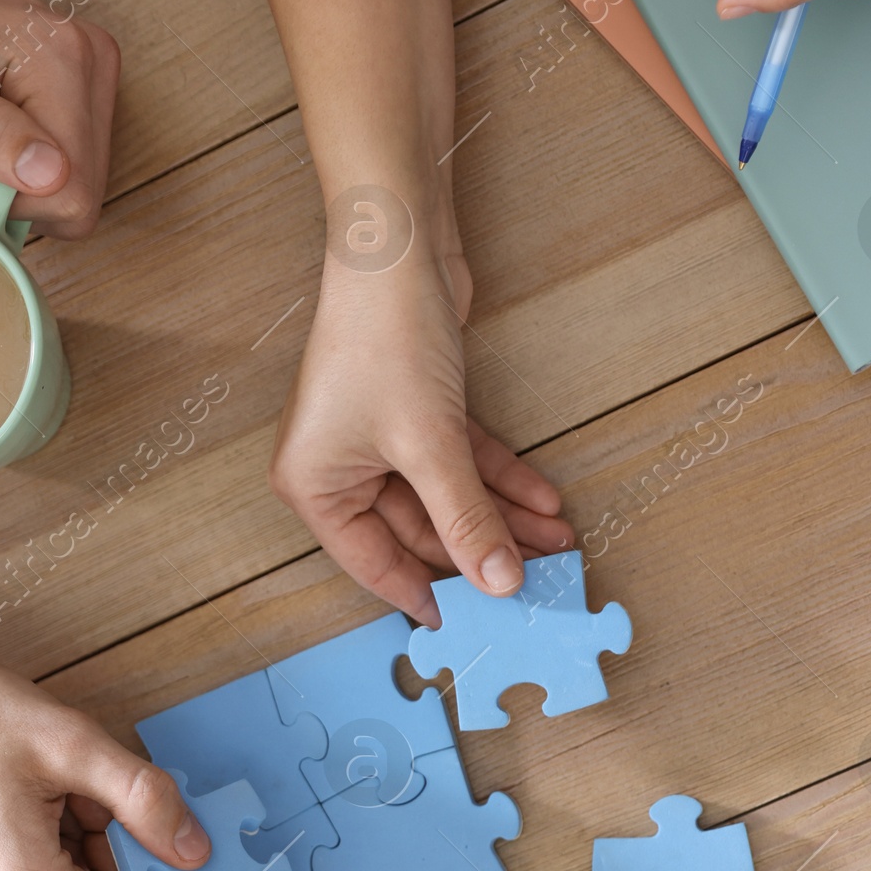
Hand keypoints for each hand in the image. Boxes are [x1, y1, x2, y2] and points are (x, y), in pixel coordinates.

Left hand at [0, 0, 119, 236]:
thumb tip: (53, 176)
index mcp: (62, 60)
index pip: (72, 190)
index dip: (14, 203)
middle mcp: (90, 61)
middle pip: (82, 187)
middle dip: (19, 192)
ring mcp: (89, 71)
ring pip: (76, 181)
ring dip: (19, 181)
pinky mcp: (78, 83)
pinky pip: (67, 162)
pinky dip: (24, 165)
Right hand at [271, 244, 572, 629]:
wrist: (397, 244)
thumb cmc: (384, 338)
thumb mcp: (428, 446)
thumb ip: (466, 519)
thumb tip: (500, 583)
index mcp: (314, 487)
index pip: (374, 563)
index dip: (426, 594)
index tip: (471, 626)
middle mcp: (338, 468)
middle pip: (418, 530)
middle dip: (482, 548)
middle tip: (536, 578)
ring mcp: (376, 437)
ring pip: (446, 495)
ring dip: (501, 516)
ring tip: (556, 541)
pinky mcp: (414, 408)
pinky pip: (459, 460)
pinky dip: (498, 476)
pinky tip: (541, 499)